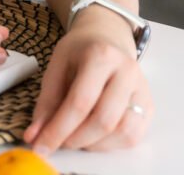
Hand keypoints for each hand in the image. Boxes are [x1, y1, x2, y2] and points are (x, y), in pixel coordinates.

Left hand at [24, 14, 152, 152]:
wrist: (107, 37)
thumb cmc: (80, 51)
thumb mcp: (57, 65)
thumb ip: (46, 101)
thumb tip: (34, 136)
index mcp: (101, 55)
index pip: (80, 102)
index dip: (58, 129)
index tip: (40, 146)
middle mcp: (127, 72)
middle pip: (103, 120)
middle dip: (76, 139)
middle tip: (57, 143)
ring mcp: (142, 90)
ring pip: (123, 133)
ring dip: (94, 145)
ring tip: (74, 138)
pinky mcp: (149, 106)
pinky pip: (133, 136)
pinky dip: (110, 145)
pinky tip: (93, 138)